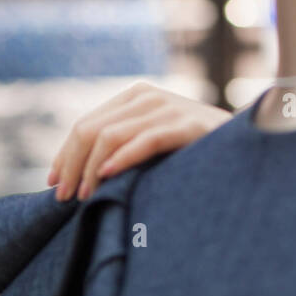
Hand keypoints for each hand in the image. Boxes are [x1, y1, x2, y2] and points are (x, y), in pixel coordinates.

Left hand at [47, 82, 231, 201]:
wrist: (243, 150)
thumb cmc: (190, 158)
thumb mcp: (149, 149)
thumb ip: (118, 150)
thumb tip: (71, 178)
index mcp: (134, 98)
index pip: (85, 126)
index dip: (64, 156)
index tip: (53, 184)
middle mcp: (148, 96)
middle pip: (91, 130)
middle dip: (72, 166)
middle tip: (63, 199)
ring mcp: (169, 106)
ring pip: (110, 136)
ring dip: (90, 170)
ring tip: (83, 198)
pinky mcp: (188, 125)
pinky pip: (146, 140)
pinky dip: (122, 159)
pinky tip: (107, 177)